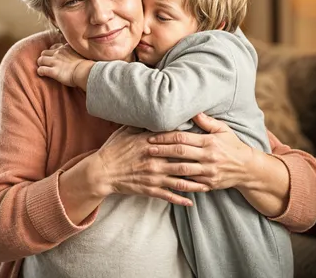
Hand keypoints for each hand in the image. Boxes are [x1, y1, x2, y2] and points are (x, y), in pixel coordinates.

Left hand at [37, 43, 85, 86]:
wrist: (85, 71)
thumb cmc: (86, 64)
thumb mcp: (81, 53)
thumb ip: (76, 52)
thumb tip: (78, 55)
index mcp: (65, 48)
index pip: (54, 47)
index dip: (52, 52)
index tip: (53, 56)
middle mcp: (58, 53)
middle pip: (44, 52)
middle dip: (44, 57)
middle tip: (46, 63)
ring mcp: (55, 62)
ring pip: (40, 60)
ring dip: (41, 64)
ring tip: (42, 68)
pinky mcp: (53, 71)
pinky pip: (41, 70)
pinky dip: (40, 72)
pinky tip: (42, 74)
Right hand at [91, 126, 210, 206]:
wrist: (101, 171)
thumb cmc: (113, 148)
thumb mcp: (126, 131)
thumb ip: (142, 125)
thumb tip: (153, 114)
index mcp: (150, 143)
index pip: (174, 140)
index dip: (190, 140)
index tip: (203, 140)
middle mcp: (155, 160)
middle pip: (182, 160)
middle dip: (199, 162)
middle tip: (214, 162)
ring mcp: (153, 176)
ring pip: (180, 180)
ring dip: (196, 183)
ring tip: (209, 183)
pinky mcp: (149, 190)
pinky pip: (169, 196)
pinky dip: (181, 199)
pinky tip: (191, 202)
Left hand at [147, 113, 253, 190]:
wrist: (248, 168)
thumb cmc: (232, 145)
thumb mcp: (223, 130)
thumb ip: (207, 121)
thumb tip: (193, 111)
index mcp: (209, 142)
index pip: (183, 138)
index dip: (166, 137)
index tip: (152, 136)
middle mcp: (208, 156)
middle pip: (179, 153)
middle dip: (161, 150)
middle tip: (146, 148)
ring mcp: (208, 172)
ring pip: (182, 169)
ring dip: (165, 165)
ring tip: (152, 162)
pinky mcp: (209, 184)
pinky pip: (189, 182)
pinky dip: (176, 179)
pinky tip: (164, 176)